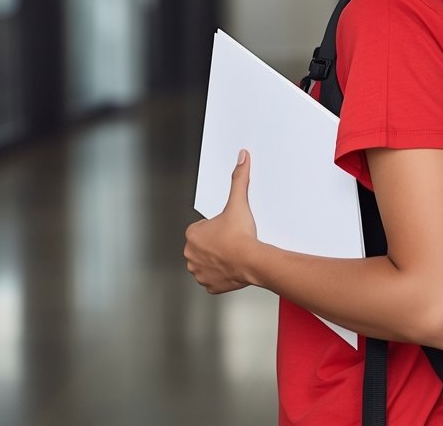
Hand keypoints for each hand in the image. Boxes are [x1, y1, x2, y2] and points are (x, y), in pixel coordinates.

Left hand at [184, 150, 258, 293]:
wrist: (252, 261)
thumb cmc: (241, 236)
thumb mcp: (238, 203)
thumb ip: (238, 179)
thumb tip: (241, 158)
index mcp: (192, 235)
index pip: (202, 229)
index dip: (217, 228)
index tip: (228, 229)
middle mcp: (190, 255)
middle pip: (204, 246)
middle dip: (216, 245)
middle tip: (232, 241)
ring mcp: (198, 272)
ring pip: (207, 263)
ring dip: (217, 260)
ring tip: (234, 254)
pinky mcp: (208, 285)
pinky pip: (213, 279)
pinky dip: (221, 275)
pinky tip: (233, 267)